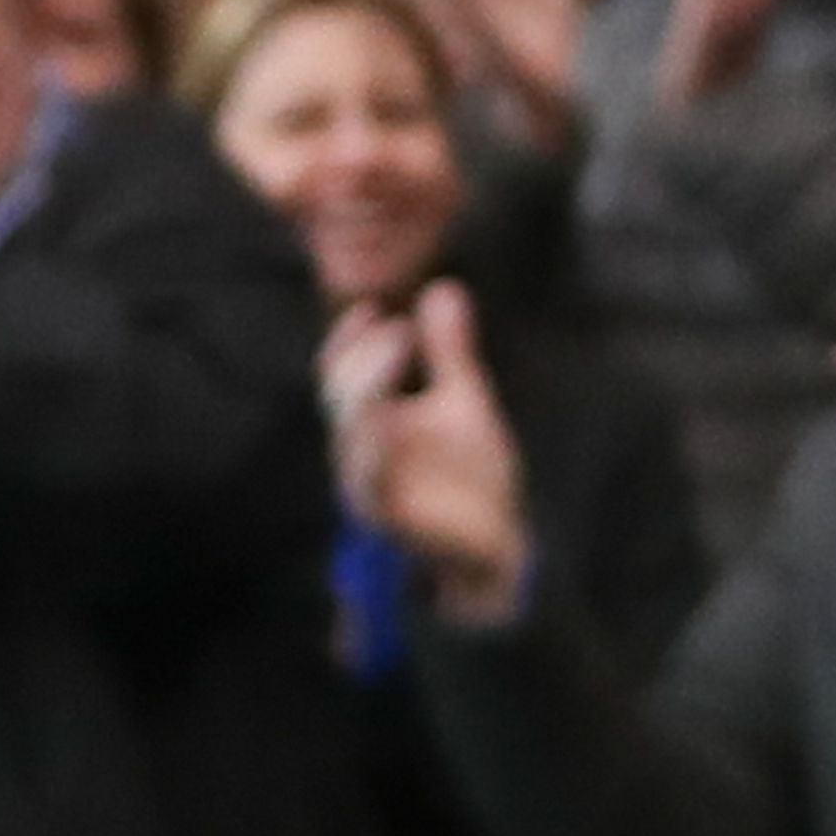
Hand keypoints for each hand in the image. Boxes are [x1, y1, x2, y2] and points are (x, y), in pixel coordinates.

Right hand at [325, 284, 531, 626]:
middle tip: (397, 324)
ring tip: (397, 347)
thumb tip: (443, 287)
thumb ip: (451, 350)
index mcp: (374, 422)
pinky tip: (392, 421)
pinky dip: (378, 450)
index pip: (343, 374)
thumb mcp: (464, 402)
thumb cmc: (469, 476)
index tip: (371, 306)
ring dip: (368, 390)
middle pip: (342, 398)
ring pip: (352, 438)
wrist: (494, 547)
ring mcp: (370, 489)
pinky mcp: (390, 521)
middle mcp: (361, 453)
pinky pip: (372, 485)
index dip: (348, 340)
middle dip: (363, 357)